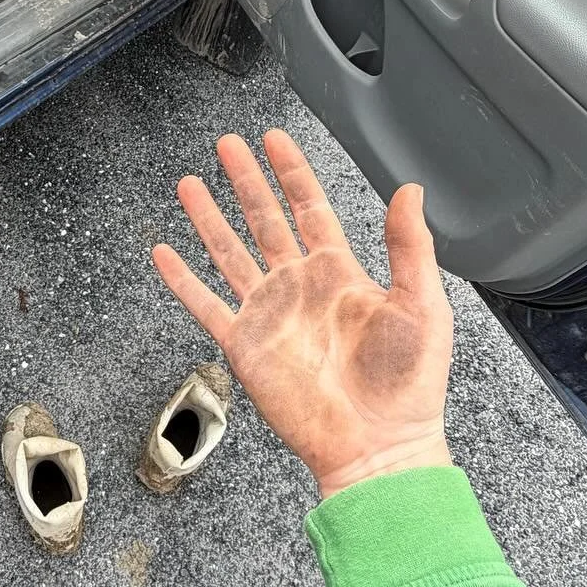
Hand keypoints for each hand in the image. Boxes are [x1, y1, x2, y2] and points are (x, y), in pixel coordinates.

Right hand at [152, 130, 452, 496]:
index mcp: (341, 273)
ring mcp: (269, 314)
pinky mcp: (245, 345)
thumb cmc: (408, 386)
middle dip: (245, 180)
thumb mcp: (422, 306)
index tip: (274, 139)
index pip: (310, 207)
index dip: (291, 171)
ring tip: (189, 183)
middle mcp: (300, 287)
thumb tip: (410, 190)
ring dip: (209, 218)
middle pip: (264, 218)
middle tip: (227, 144)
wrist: (378, 446)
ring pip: (230, 252)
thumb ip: (410, 247)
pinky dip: (182, 279)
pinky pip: (206, 304)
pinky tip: (164, 253)